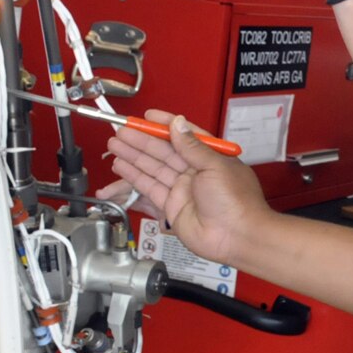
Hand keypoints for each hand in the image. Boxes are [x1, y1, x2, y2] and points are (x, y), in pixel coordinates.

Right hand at [104, 110, 267, 266]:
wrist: (236, 237)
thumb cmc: (236, 202)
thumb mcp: (215, 166)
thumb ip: (192, 146)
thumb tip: (178, 124)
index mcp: (211, 158)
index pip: (184, 136)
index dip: (165, 125)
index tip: (148, 116)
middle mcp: (196, 172)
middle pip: (164, 152)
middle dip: (141, 140)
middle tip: (121, 130)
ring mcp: (183, 190)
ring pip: (153, 168)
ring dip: (134, 156)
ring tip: (115, 144)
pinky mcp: (172, 206)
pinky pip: (149, 188)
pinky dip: (134, 177)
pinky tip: (121, 167)